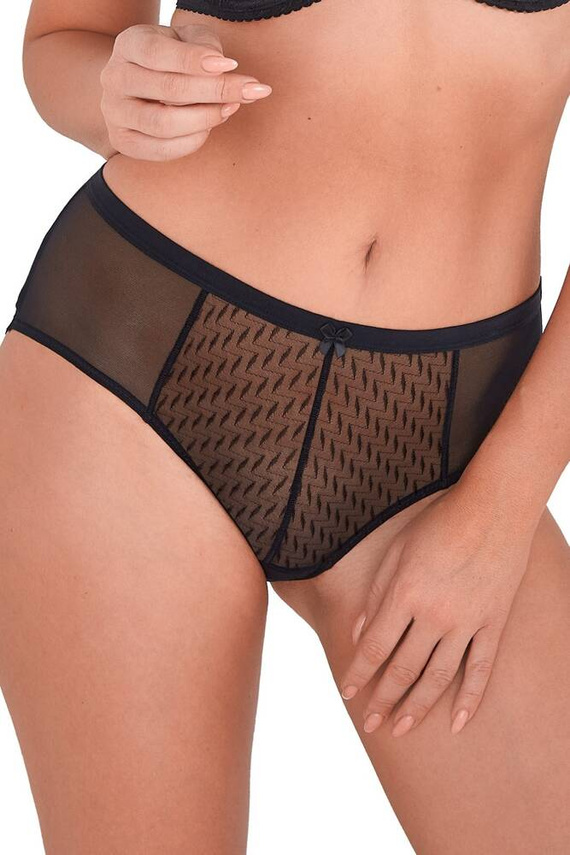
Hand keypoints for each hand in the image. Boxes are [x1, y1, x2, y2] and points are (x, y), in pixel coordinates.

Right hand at [100, 22, 271, 160]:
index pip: (159, 53)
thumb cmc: (169, 60)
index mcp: (129, 44)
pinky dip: (192, 141)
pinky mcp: (122, 142)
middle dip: (215, 91)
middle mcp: (115, 77)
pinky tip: (208, 129)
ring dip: (205, 119)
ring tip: (230, 109)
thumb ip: (203, 46)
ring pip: (164, 124)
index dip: (197, 61)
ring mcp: (115, 113)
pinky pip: (162, 150)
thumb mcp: (184, 40)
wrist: (133, 89)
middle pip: (169, 90)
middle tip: (251, 91)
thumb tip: (225, 69)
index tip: (233, 66)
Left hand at [340, 484, 534, 736]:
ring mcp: (467, 622)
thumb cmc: (439, 523)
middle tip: (369, 724)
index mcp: (404, 593)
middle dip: (382, 699)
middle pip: (403, 667)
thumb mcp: (396, 551)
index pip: (374, 646)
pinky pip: (481, 669)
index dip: (358, 673)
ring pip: (438, 676)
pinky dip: (469, 699)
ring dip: (418, 706)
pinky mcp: (493, 623)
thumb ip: (376, 593)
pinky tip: (457, 723)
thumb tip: (356, 632)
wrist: (494, 509)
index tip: (346, 693)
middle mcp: (434, 614)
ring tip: (401, 728)